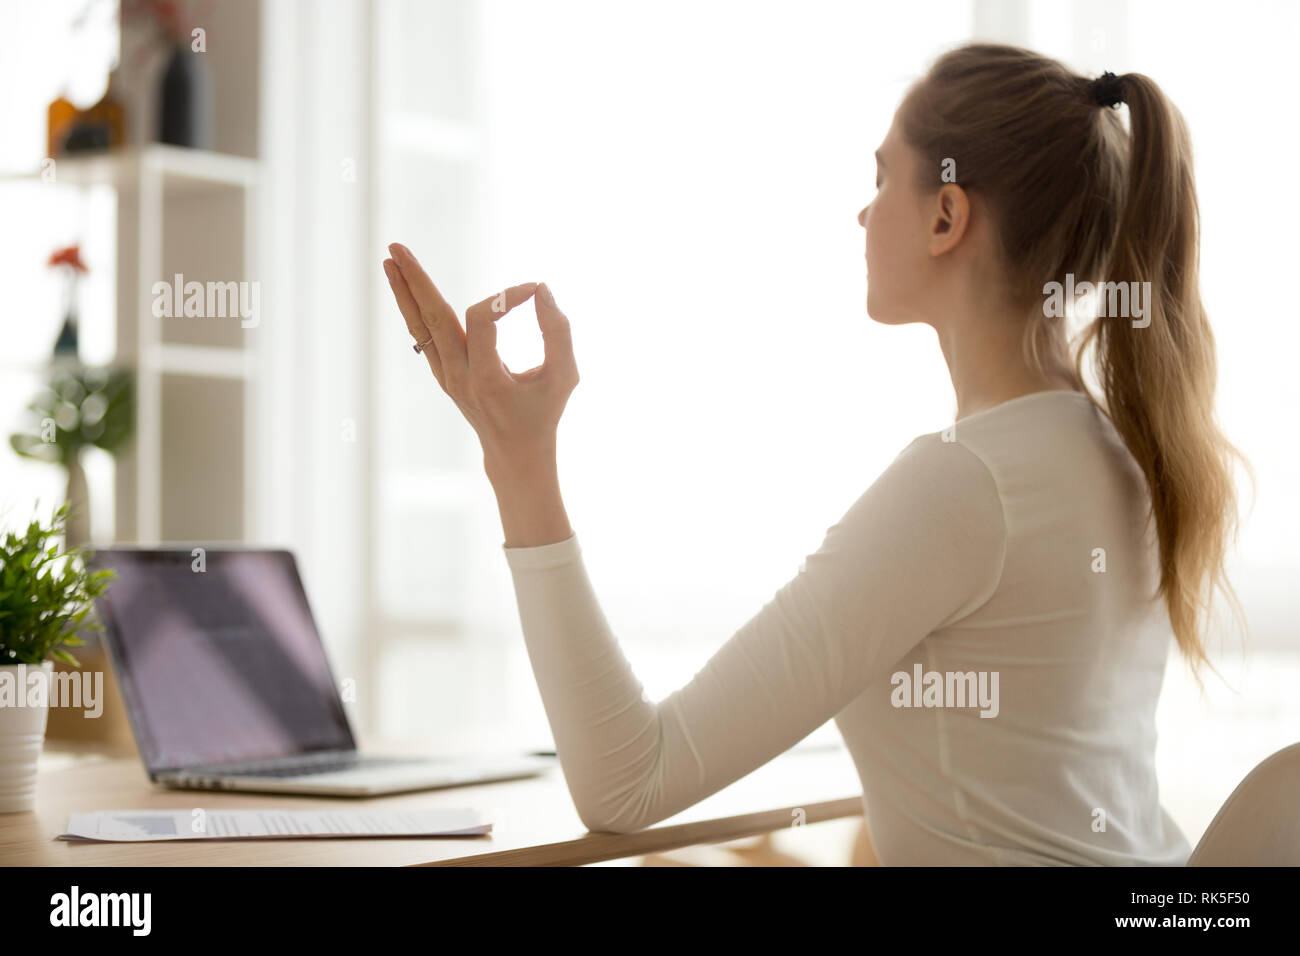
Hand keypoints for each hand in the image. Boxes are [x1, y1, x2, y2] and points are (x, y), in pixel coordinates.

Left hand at [383, 243, 579, 473]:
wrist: (515, 454)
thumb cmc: (543, 413)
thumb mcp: (564, 377)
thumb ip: (558, 333)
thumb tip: (542, 289)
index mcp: (486, 380)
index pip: (483, 320)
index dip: (505, 297)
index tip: (534, 290)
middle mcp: (458, 377)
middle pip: (432, 319)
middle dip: (415, 281)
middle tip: (396, 246)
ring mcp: (445, 377)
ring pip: (419, 326)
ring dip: (404, 291)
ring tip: (390, 256)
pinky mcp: (443, 374)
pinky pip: (423, 335)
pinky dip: (414, 308)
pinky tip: (405, 284)